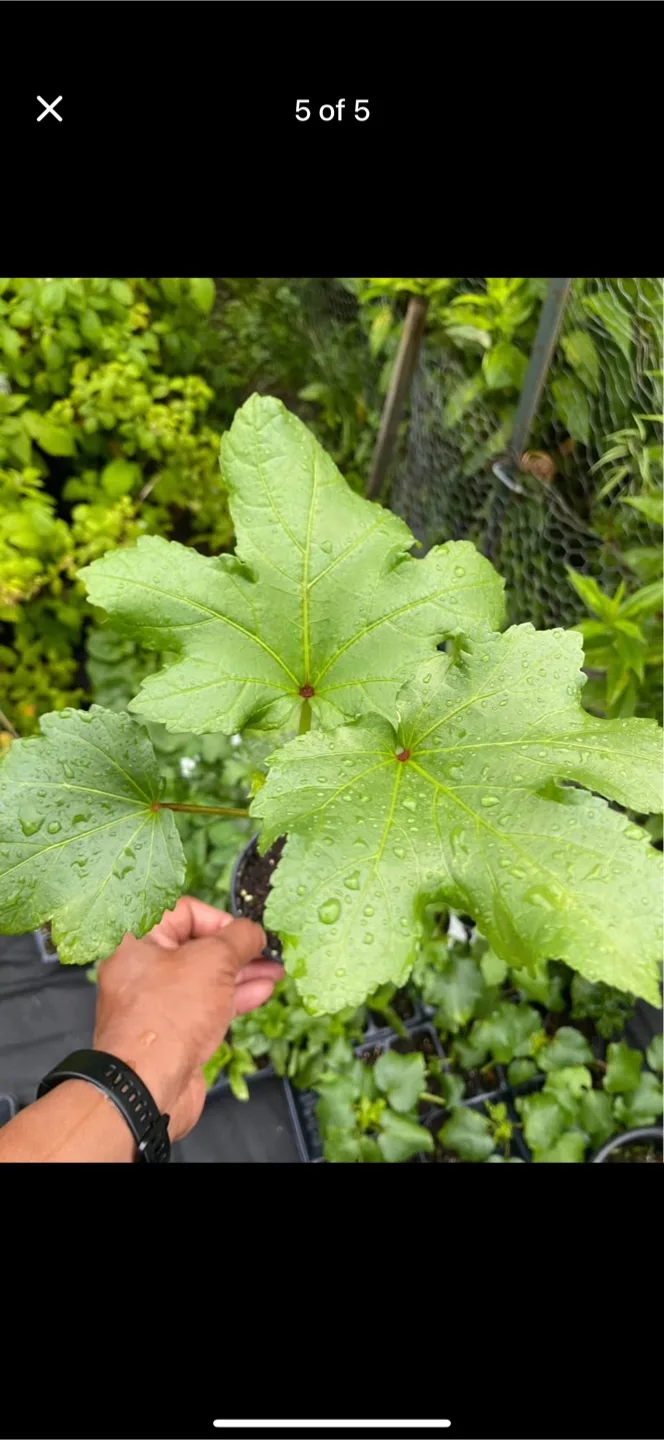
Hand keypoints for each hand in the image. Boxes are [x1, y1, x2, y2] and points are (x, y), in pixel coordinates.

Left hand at [92, 897, 282, 1141]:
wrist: (148, 1085)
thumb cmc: (169, 1014)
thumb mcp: (214, 960)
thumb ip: (239, 938)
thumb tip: (254, 931)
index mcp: (137, 939)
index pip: (184, 912)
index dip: (220, 919)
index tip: (246, 933)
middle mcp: (141, 967)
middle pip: (197, 946)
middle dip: (238, 950)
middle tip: (267, 951)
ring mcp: (155, 1001)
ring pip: (205, 978)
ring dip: (242, 973)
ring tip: (274, 972)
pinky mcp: (170, 1031)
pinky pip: (204, 1005)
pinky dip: (232, 997)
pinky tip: (260, 992)